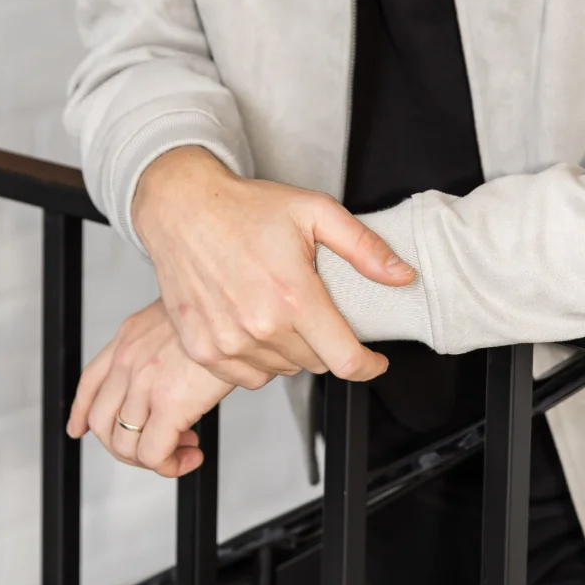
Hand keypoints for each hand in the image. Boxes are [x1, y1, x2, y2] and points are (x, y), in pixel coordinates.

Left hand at [67, 297, 246, 476]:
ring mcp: (144, 383)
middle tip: (157, 445)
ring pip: (125, 445)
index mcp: (129, 337)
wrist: (239, 308)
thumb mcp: (178, 315)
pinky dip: (170, 465)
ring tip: (184, 447)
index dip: (81, 412)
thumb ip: (162, 340)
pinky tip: (191, 455)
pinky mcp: (169, 404)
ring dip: (152, 458)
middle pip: (102, 423)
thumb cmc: (220, 313)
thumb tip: (172, 367)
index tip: (79, 428)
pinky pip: (153, 455)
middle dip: (125, 445)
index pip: (90, 382)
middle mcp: (128, 360)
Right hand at [131, 146, 415, 387]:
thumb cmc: (245, 207)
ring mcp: (228, 343)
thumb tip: (402, 275)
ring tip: (279, 310)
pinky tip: (254, 324)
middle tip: (314, 309)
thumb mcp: (314, 211)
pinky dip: (258, 359)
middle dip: (325, 343)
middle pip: (315, 363)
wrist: (182, 209)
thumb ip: (364, 247)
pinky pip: (247, 376)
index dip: (368, 366)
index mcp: (293, 296)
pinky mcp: (203, 350)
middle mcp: (260, 326)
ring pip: (282, 370)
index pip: (345, 360)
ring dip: (291, 350)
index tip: (374, 360)